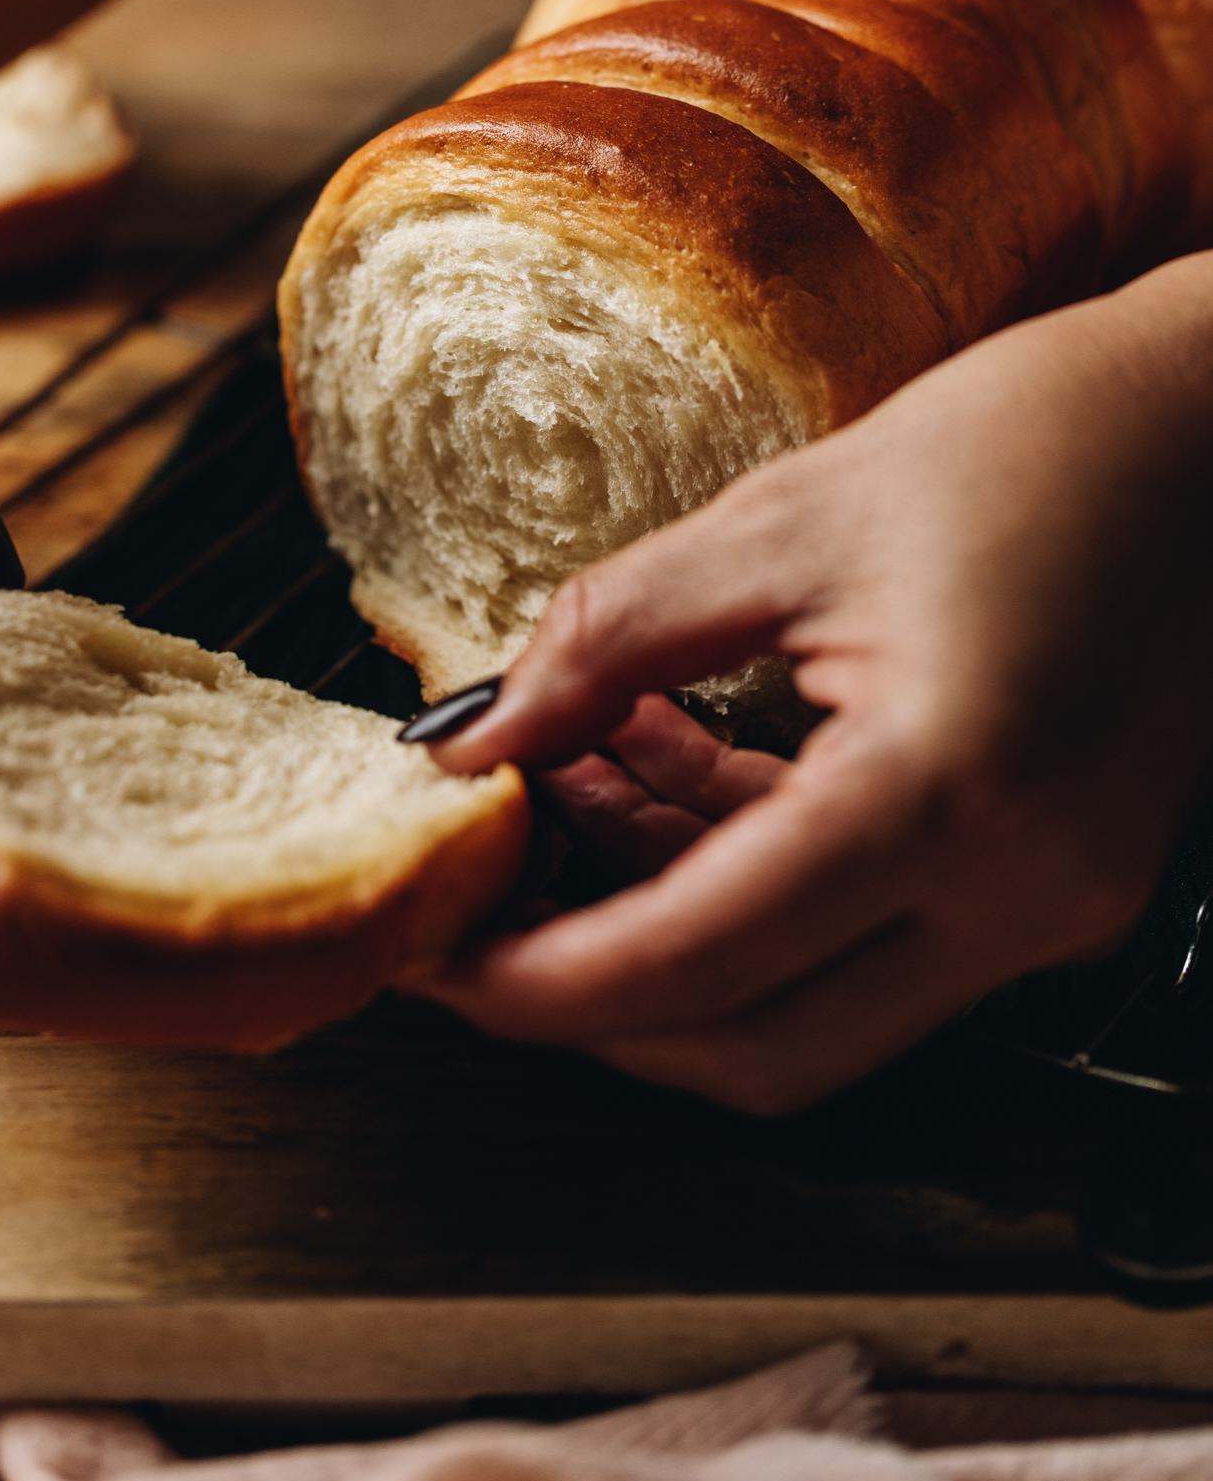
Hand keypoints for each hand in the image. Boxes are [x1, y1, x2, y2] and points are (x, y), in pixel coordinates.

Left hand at [424, 254, 1212, 1112]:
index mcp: (945, 798)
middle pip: (757, 1039)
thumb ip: (612, 639)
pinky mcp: (1048, 873)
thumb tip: (477, 735)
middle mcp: (1016, 894)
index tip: (432, 953)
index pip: (698, 962)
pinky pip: (870, 927)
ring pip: (809, 994)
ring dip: (668, 917)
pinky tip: (657, 761)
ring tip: (555, 777)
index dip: (540, 981)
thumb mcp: (787, 521)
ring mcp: (1046, 900)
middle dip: (594, 995)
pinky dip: (752, 872)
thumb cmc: (1032, 441)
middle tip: (479, 911)